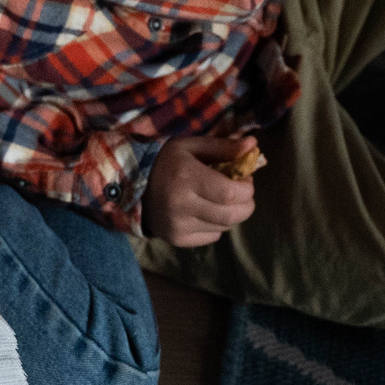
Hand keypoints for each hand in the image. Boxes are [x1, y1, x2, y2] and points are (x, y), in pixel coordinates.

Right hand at [141, 135, 264, 247]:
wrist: (131, 184)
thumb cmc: (165, 161)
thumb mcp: (191, 146)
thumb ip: (223, 147)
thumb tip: (253, 145)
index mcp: (187, 177)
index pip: (231, 193)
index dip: (247, 189)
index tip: (245, 180)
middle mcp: (182, 205)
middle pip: (232, 215)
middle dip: (246, 204)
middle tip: (241, 193)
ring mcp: (179, 225)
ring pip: (224, 227)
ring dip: (231, 213)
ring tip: (220, 199)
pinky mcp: (176, 239)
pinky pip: (211, 236)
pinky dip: (216, 225)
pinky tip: (205, 211)